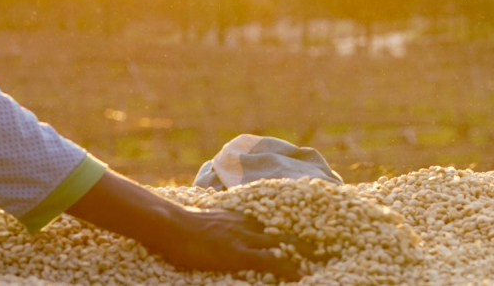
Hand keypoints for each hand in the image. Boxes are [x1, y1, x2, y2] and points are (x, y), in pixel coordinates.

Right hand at [68, 170, 314, 280]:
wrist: (170, 224)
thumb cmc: (180, 225)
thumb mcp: (204, 221)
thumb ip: (215, 225)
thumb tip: (211, 231)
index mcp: (239, 217)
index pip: (269, 222)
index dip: (286, 230)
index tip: (303, 236)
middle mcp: (247, 224)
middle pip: (281, 231)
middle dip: (302, 240)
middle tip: (323, 247)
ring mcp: (244, 238)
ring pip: (280, 245)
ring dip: (299, 255)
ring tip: (318, 263)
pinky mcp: (239, 253)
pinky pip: (270, 260)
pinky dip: (286, 268)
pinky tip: (300, 276)